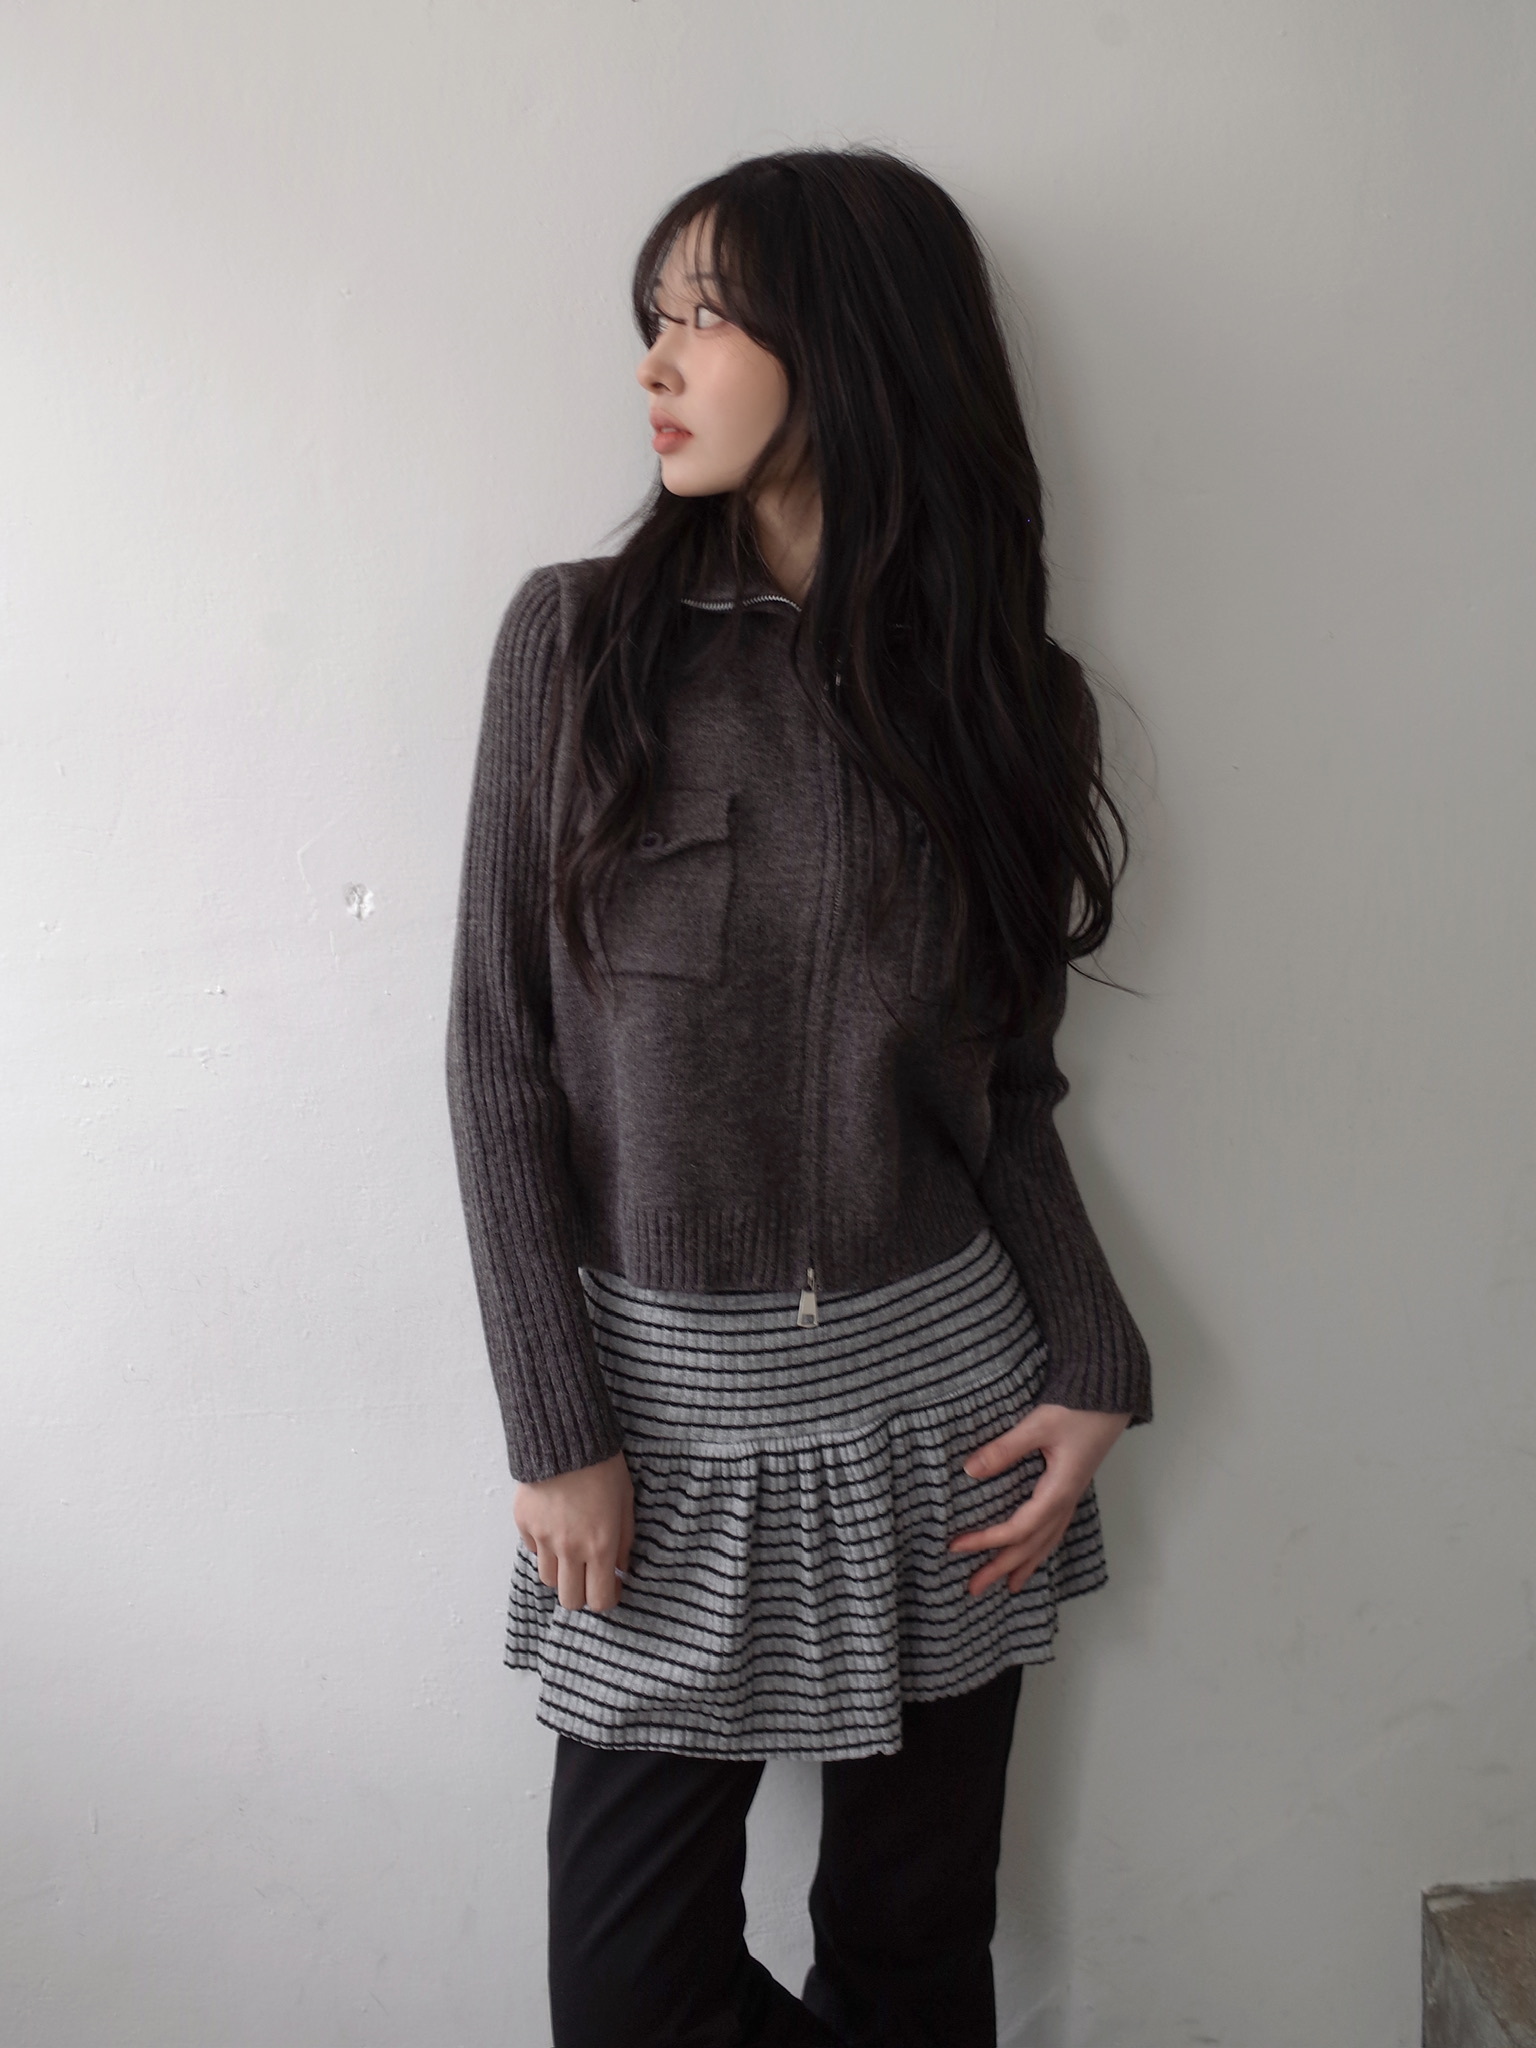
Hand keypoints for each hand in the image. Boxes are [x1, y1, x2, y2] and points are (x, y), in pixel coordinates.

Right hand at [514, 1450, 634, 1612]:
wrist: (565, 1436)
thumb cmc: (603, 1466)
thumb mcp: (625, 1503)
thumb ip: (624, 1541)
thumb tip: (620, 1570)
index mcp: (600, 1546)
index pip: (598, 1600)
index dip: (606, 1598)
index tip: (610, 1586)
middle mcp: (569, 1549)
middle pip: (569, 1599)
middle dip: (580, 1592)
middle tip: (588, 1574)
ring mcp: (543, 1538)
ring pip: (548, 1579)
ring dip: (561, 1571)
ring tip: (571, 1548)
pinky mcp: (523, 1524)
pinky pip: (533, 1550)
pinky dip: (543, 1547)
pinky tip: (555, 1525)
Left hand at [948, 1404, 1129, 1596]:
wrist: (1111, 1397)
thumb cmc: (1078, 1408)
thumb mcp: (1038, 1425)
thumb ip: (1005, 1449)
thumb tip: (970, 1470)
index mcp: (1057, 1491)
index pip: (1016, 1529)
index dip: (985, 1541)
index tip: (955, 1547)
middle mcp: (1065, 1501)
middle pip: (1030, 1545)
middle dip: (1001, 1568)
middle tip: (973, 1589)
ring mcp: (1070, 1497)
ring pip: (1046, 1542)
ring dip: (1024, 1565)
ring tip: (1008, 1588)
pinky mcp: (1071, 1489)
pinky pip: (1054, 1530)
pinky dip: (1041, 1548)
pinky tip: (1034, 1554)